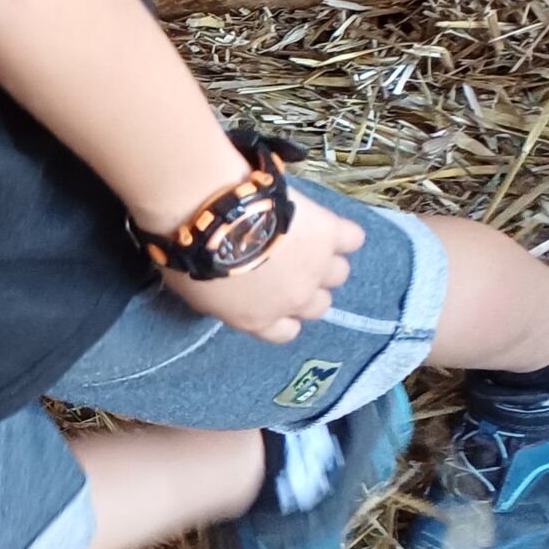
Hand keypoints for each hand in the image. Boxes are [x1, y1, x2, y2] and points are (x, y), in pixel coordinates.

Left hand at [164, 203, 363, 344]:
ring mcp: (317, 267)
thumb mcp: (197, 296)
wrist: (214, 217)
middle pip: (318, 306)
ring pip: (339, 274)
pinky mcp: (331, 233)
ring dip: (326, 262)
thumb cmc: (194, 257)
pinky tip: (327, 226)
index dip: (283, 315)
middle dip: (307, 290)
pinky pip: (353, 239)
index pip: (286, 332)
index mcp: (259, 320)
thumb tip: (231, 297)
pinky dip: (343, 234)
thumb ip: (224, 304)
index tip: (275, 299)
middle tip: (291, 268)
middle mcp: (294, 300)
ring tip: (309, 244)